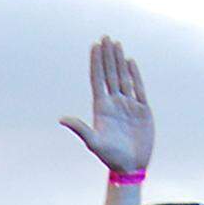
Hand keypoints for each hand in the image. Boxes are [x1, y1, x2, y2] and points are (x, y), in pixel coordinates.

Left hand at [60, 36, 153, 175]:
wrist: (130, 167)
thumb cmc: (110, 157)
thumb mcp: (94, 142)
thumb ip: (80, 129)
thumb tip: (61, 119)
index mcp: (102, 108)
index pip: (98, 79)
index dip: (96, 62)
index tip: (95, 45)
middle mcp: (114, 104)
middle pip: (109, 74)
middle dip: (107, 56)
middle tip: (105, 37)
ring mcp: (128, 105)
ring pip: (123, 77)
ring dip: (119, 61)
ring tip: (116, 44)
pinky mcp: (142, 110)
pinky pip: (138, 88)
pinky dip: (134, 75)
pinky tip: (130, 62)